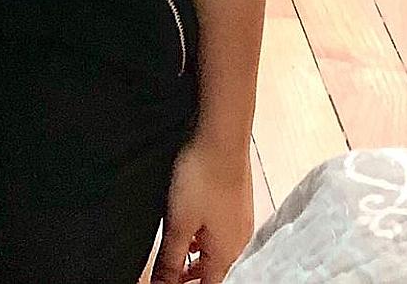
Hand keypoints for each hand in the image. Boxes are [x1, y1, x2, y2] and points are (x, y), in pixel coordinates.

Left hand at [151, 136, 254, 282]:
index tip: (166, 282)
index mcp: (225, 253)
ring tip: (174, 252)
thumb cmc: (201, 177)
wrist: (221, 137)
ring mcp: (239, 220)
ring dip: (195, 255)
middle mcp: (238, 241)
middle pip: (214, 270)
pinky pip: (219, 229)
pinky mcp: (235, 201)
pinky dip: (202, 235)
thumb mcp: (177, 223)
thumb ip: (170, 260)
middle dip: (191, 276)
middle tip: (167, 274)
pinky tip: (188, 223)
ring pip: (216, 248)